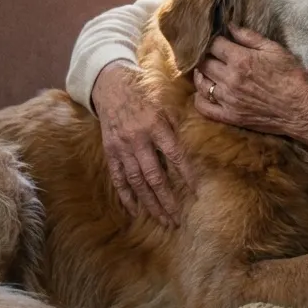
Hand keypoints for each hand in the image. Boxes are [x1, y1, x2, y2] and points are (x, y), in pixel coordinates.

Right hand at [92, 60, 193, 225]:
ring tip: (162, 219)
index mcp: (156, 125)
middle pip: (154, 176)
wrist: (111, 88)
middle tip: (177, 219)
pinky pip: (118, 178)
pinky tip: (135, 211)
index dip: (186, 174)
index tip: (196, 192)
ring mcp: (122, 148)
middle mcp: (138, 139)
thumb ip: (175, 130)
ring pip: (137, 182)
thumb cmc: (144, 99)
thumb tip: (190, 154)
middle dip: (166, 200)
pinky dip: (126, 196)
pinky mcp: (110, 152)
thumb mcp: (164, 107)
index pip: (175, 155)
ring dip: (150, 203)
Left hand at [194, 26, 307, 143]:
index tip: (218, 40)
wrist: (302, 109)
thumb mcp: (274, 49)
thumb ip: (249, 37)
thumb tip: (230, 25)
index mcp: (241, 60)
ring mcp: (228, 99)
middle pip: (204, 62)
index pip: (214, 44)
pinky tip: (205, 91)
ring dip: (201, 74)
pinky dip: (200, 98)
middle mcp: (230, 79)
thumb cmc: (292, 76)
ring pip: (201, 83)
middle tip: (212, 54)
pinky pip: (204, 107)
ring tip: (207, 70)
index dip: (214, 39)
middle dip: (206, 56)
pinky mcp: (230, 116)